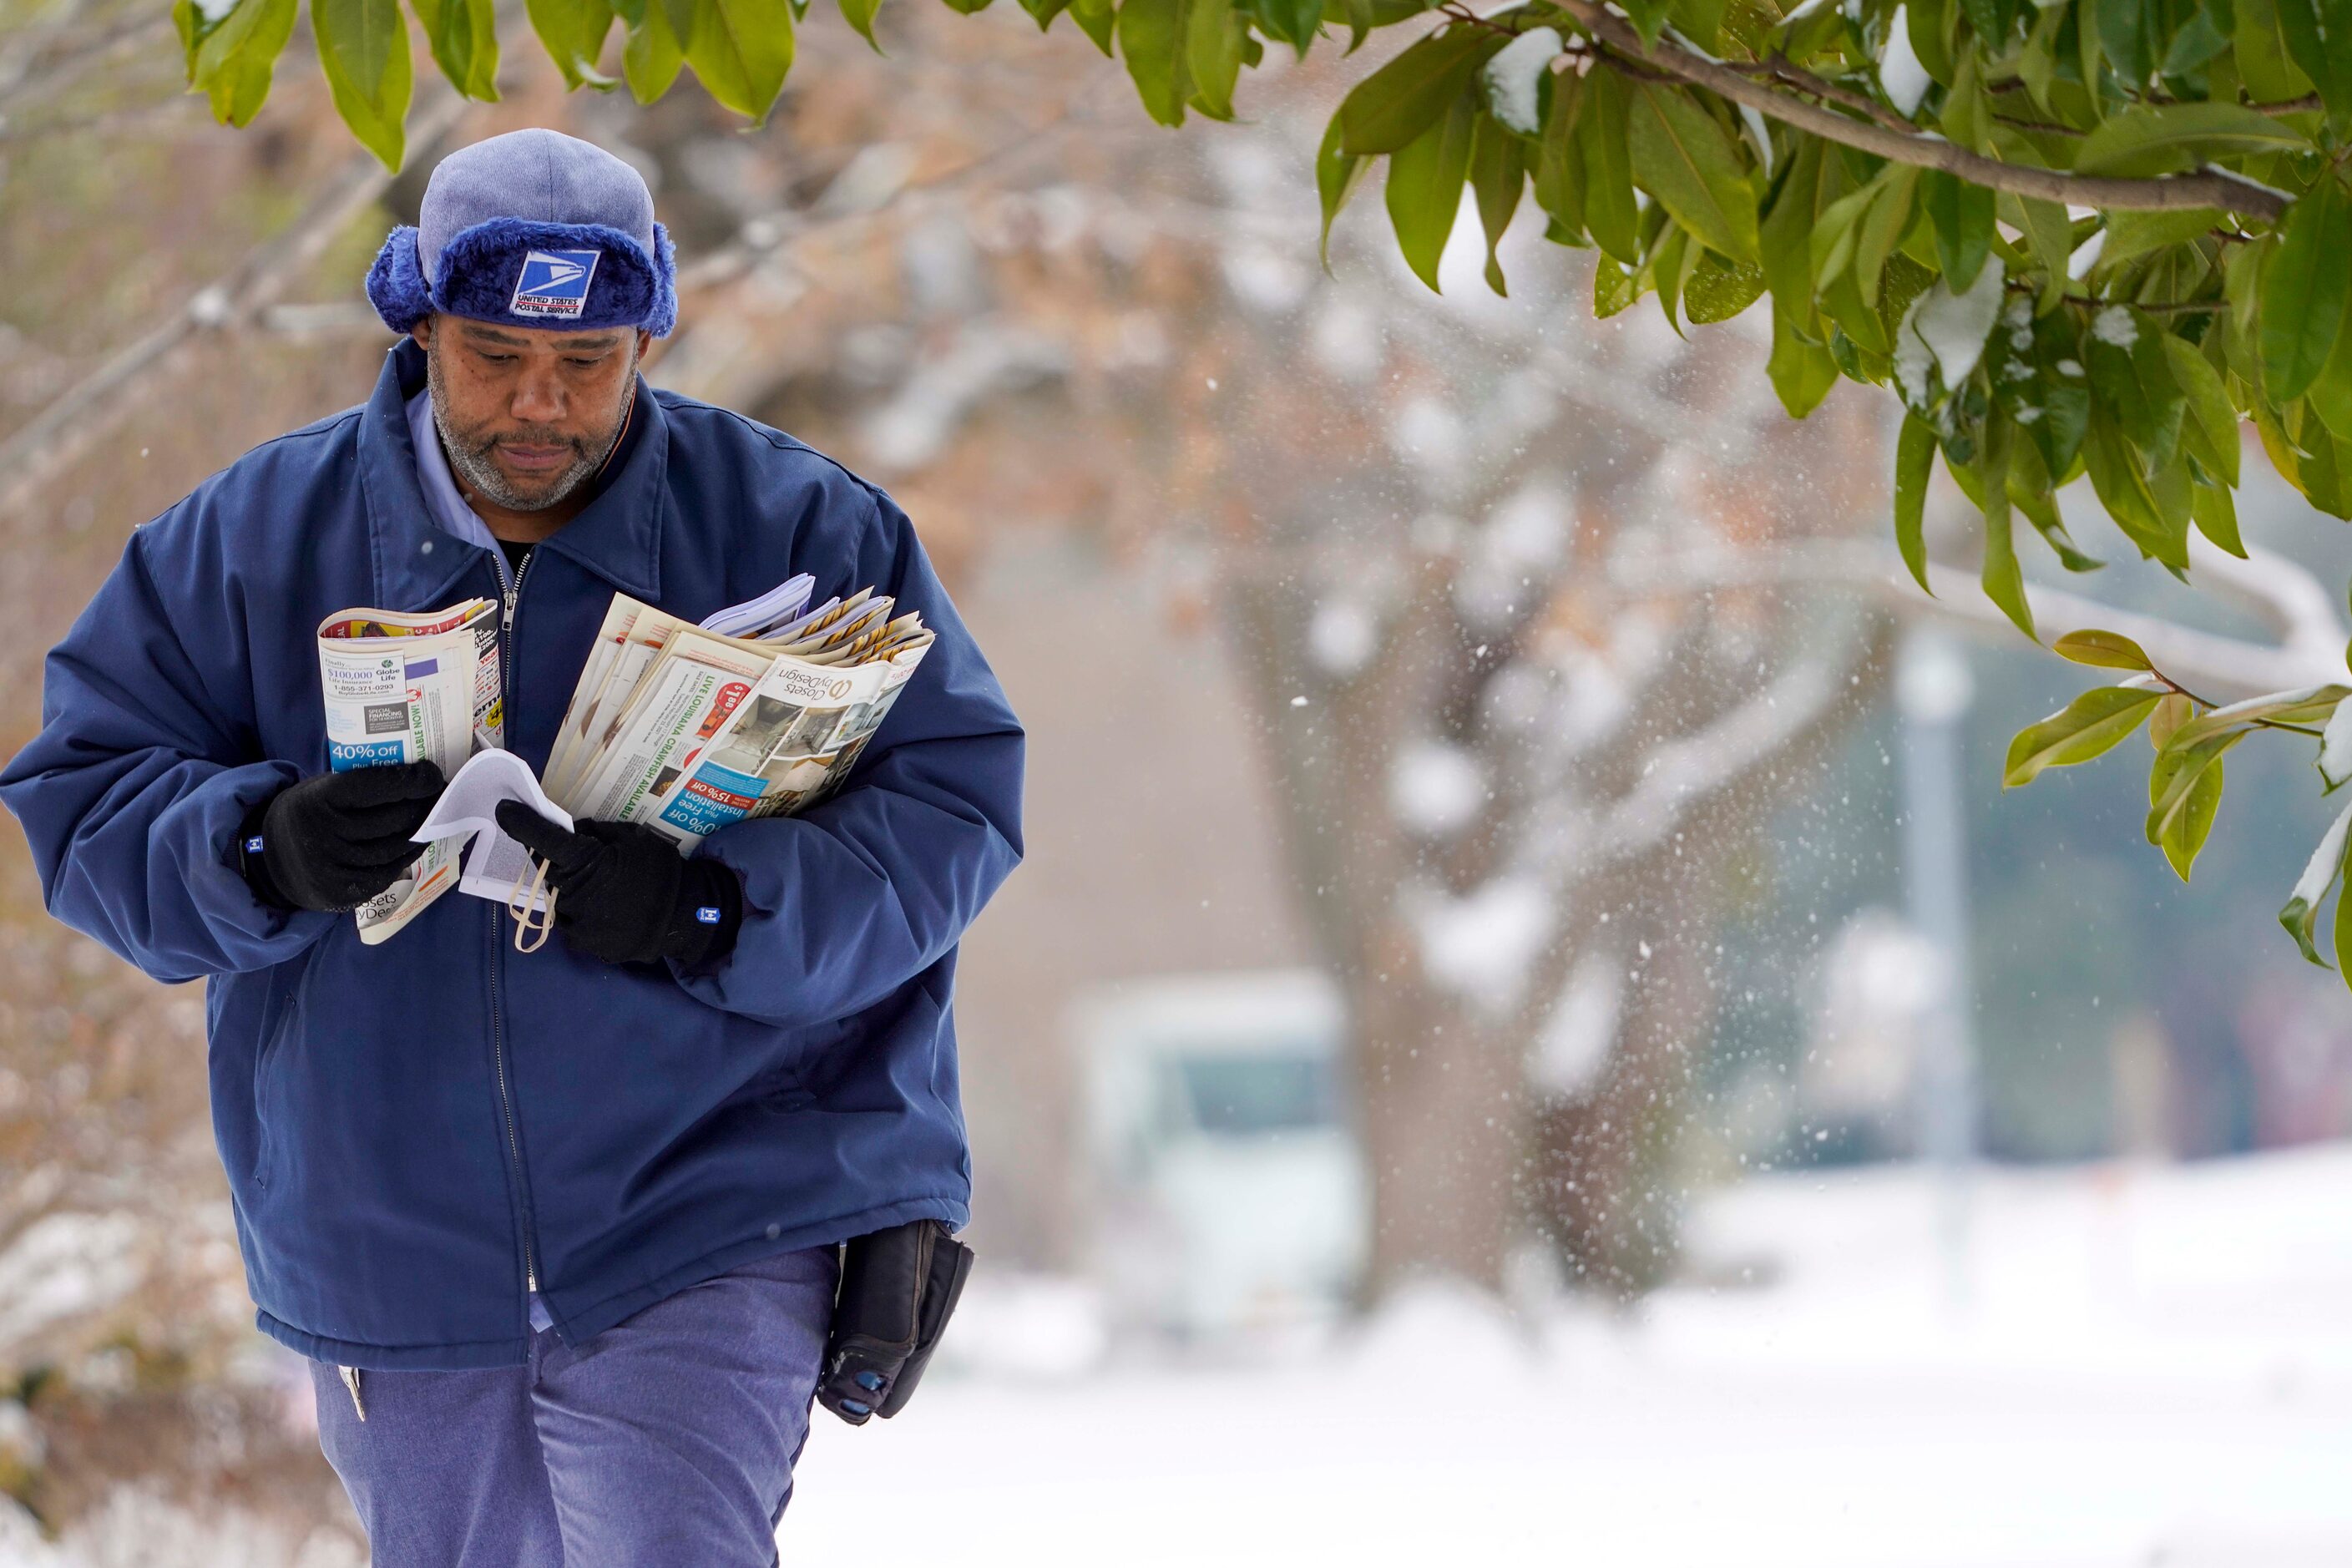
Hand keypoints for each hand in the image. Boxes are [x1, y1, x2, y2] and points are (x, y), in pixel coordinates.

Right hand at [242, 762, 444, 911]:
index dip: (412, 780)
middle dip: (425, 805)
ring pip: (396, 846)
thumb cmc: (311, 813)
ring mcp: (334, 867)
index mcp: (318, 799)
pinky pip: (389, 870)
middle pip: (394, 818)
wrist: (272, 858)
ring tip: (436, 816)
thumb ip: (360, 782)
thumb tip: (418, 774)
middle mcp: (324, 834)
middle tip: (442, 795)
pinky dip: (409, 854)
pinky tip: (419, 841)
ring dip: (422, 830)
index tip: (433, 775)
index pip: (377, 785)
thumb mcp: (322, 788)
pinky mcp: (343, 893)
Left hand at [495, 802, 739, 966]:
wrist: (687, 918)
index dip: (519, 822)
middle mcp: (572, 894)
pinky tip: (611, 912)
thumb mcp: (635, 837)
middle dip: (555, 860)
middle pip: (547, 870)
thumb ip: (598, 833)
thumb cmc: (661, 871)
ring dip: (572, 889)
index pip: (541, 838)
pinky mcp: (587, 945)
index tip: (504, 810)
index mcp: (585, 862)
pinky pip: (576, 923)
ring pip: (561, 899)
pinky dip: (585, 914)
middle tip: (580, 857)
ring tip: (606, 890)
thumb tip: (574, 831)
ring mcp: (578, 924)